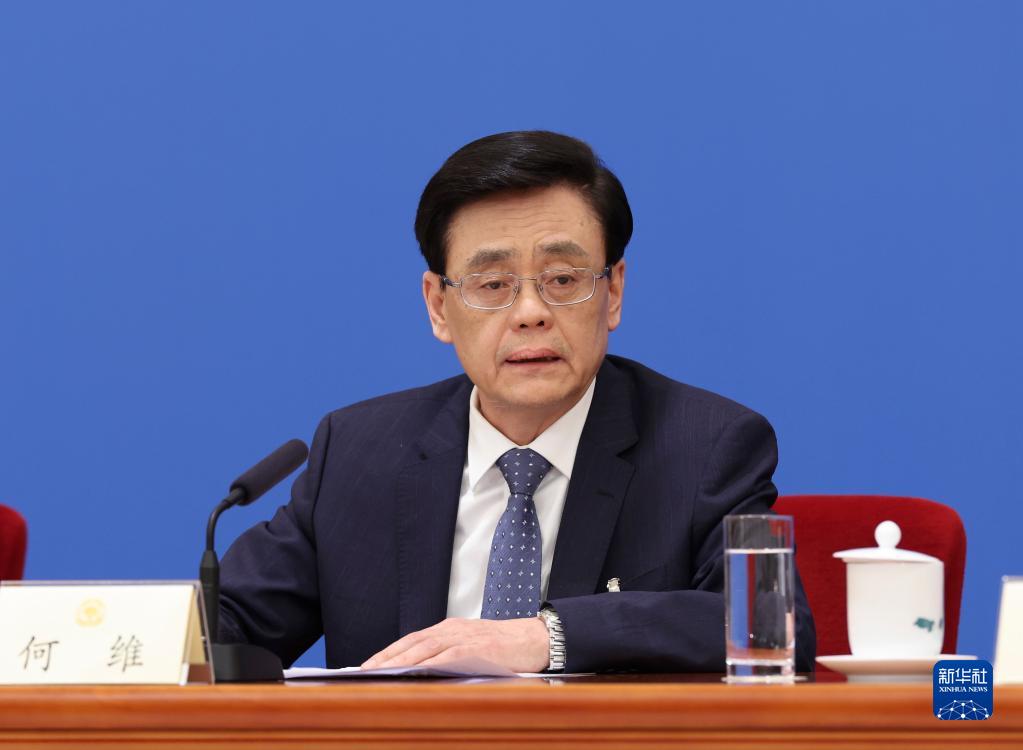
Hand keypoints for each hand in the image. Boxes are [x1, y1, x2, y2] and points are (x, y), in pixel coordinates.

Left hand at [361, 617, 548, 672]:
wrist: (537, 638)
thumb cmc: (505, 647)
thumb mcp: (472, 647)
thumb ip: (449, 656)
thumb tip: (423, 675)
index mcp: (449, 629)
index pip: (411, 640)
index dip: (387, 653)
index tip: (367, 666)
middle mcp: (452, 629)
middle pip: (411, 643)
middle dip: (385, 658)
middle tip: (362, 672)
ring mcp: (464, 637)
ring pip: (424, 648)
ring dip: (399, 662)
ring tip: (378, 675)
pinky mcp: (476, 648)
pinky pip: (447, 657)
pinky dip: (428, 664)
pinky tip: (413, 673)